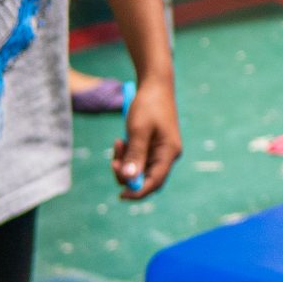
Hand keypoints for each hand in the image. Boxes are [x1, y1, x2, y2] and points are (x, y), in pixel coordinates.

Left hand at [113, 75, 180, 199]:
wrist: (155, 85)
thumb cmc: (149, 105)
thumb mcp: (138, 129)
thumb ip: (134, 154)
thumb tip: (128, 178)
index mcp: (169, 152)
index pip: (155, 181)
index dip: (138, 192)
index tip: (121, 196)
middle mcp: (167, 155)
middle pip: (146, 179)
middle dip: (127, 175)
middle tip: (113, 162)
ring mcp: (160, 152)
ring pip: (139, 170)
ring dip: (124, 163)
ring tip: (117, 144)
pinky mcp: (152, 147)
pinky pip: (137, 160)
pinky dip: (126, 155)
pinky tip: (121, 141)